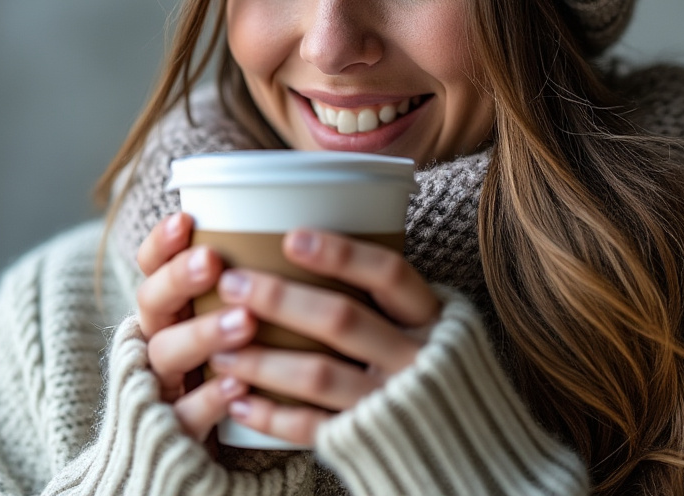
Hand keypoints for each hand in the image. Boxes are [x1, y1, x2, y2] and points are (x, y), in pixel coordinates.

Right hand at [135, 213, 254, 441]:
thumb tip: (307, 232)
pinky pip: (186, 414)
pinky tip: (237, 383)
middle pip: (151, 302)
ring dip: (203, 332)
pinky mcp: (173, 430)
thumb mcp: (240, 315)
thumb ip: (253, 281)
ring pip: (166, 353)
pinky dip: (210, 397)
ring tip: (244, 321)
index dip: (162, 243)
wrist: (201, 446)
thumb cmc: (235, 363)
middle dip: (179, 278)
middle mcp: (158, 339)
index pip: (152, 266)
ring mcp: (162, 384)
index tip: (186, 220)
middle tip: (212, 262)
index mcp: (171, 307)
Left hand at [208, 229, 440, 446]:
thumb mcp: (424, 324)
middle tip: (232, 284)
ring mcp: (391, 402)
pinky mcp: (368, 442)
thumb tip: (309, 245)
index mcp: (432, 318)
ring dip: (263, 361)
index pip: (389, 274)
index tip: (291, 238)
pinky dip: (271, 416)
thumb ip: (384, 297)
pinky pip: (312, 428)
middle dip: (279, 299)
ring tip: (221, 351)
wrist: (462, 444)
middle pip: (342, 319)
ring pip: (319, 375)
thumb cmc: (428, 367)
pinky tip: (239, 401)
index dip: (341, 253)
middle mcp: (416, 358)